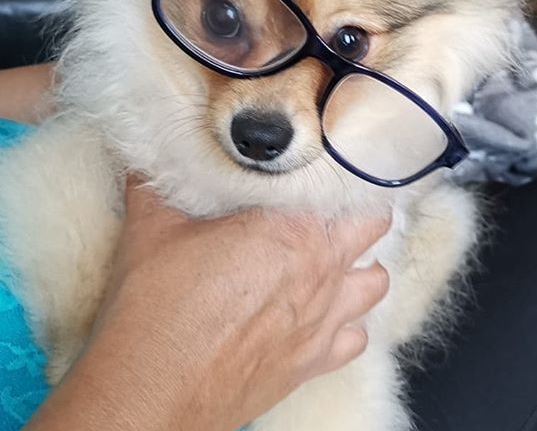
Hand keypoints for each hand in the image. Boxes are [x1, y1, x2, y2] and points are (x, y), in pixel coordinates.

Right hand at [27, 178, 390, 430]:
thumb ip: (158, 186)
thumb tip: (148, 159)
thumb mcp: (152, 229)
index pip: (346, 188)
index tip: (331, 170)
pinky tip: (321, 317)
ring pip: (375, 282)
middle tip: (332, 211)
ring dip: (360, 268)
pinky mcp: (315, 362)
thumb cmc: (159, 305)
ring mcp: (326, 319)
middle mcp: (324, 270)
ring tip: (333, 262)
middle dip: (359, 215)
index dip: (342, 176)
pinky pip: (357, 338)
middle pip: (374, 227)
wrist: (155, 389)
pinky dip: (347, 325)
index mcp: (294, 229)